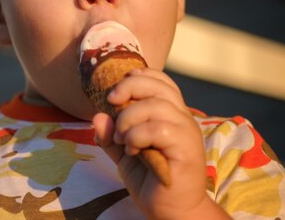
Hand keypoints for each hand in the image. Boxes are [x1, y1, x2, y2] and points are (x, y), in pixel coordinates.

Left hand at [92, 68, 231, 219]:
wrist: (172, 213)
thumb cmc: (151, 181)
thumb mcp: (124, 154)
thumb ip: (111, 136)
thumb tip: (97, 116)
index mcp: (170, 114)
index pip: (160, 81)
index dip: (138, 77)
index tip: (116, 92)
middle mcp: (182, 118)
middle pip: (158, 86)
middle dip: (129, 88)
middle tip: (111, 102)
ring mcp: (186, 132)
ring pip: (156, 106)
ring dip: (129, 118)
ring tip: (121, 138)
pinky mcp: (187, 149)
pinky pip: (158, 129)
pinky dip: (137, 136)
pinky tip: (132, 150)